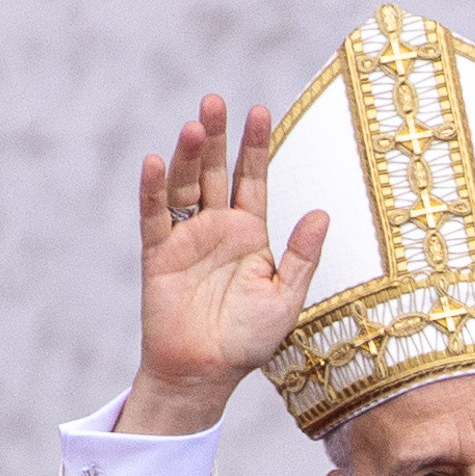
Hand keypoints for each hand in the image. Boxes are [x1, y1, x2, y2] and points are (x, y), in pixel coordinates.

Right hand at [116, 96, 328, 435]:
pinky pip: (154, 216)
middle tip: (215, 102)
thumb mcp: (285, 299)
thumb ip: (301, 257)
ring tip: (194, 126)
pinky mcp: (159, 255)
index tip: (259, 110)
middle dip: (218, 137)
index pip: (253, 179)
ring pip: (184, 185)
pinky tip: (154, 161)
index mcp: (250, 234)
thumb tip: (322, 214)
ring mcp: (186, 238)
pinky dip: (152, 189)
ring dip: (187, 155)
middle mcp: (217, 228)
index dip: (255, 146)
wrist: (206, 374)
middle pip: (216, 171)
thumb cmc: (248, 341)